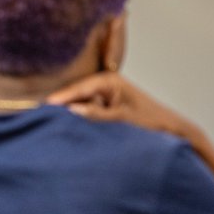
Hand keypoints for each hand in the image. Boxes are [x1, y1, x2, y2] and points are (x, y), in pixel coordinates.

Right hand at [46, 71, 193, 140]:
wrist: (173, 131)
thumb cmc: (152, 122)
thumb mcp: (123, 119)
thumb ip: (97, 115)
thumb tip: (71, 111)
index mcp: (110, 81)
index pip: (79, 88)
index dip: (60, 98)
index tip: (44, 107)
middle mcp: (106, 84)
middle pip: (76, 93)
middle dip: (61, 103)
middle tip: (40, 114)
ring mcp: (105, 95)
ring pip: (80, 102)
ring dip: (69, 111)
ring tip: (51, 121)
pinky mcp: (106, 106)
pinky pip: (87, 110)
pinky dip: (79, 117)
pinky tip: (68, 125)